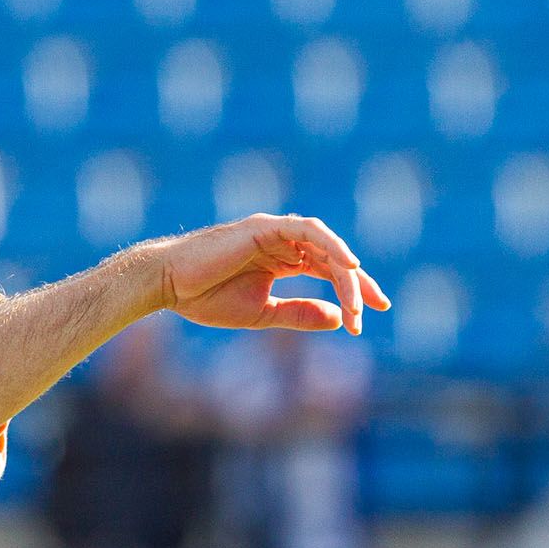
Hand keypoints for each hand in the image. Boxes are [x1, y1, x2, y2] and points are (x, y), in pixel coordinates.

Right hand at [158, 214, 389, 336]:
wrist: (170, 286)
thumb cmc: (207, 298)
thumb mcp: (264, 314)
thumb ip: (300, 315)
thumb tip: (340, 319)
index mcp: (283, 261)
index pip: (327, 271)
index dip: (353, 290)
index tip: (371, 314)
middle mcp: (283, 243)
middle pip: (332, 259)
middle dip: (358, 284)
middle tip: (378, 306)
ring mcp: (275, 232)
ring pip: (324, 247)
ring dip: (345, 272)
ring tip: (362, 298)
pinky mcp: (266, 228)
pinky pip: (307, 231)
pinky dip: (330, 245)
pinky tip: (348, 264)